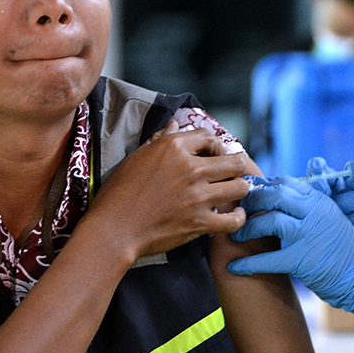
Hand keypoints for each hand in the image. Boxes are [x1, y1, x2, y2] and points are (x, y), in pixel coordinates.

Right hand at [86, 124, 250, 261]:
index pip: (209, 137)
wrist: (113, 229)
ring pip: (240, 186)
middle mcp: (190, 168)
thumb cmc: (119, 192)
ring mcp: (198, 196)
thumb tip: (175, 123)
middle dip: (234, 166)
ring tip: (231, 193)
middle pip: (234, 161)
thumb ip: (160, 140)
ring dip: (238, 189)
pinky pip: (234, 219)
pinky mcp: (200, 222)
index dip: (214, 145)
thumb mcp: (136, 157)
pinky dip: (238, 217)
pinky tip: (234, 215)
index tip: (212, 155)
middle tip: (228, 174)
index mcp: (173, 147)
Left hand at [227, 176, 353, 328]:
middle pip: (273, 195)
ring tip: (236, 236)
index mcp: (319, 200)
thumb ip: (309, 207)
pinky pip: (267, 259)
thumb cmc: (344, 249)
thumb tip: (279, 199)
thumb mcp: (331, 217)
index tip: (249, 195)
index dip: (262, 187)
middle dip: (250, 202)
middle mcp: (313, 212)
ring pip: (268, 221)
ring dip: (247, 228)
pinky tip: (234, 267)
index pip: (284, 182)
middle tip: (238, 211)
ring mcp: (308, 234)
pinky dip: (247, 263)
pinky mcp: (302, 259)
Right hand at [307, 158, 353, 277]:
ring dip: (348, 201)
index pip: (325, 174)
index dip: (318, 170)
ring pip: (330, 208)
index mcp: (344, 184)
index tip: (319, 166)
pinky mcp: (342, 236)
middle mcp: (337, 201)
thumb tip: (349, 166)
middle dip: (320, 185)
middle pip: (319, 192)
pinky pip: (340, 225)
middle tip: (326, 184)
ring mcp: (338, 219)